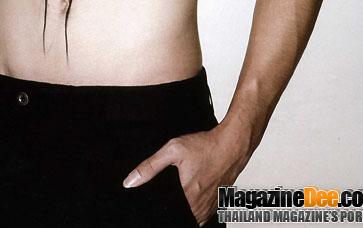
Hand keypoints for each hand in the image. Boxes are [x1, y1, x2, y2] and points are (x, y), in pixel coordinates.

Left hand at [122, 121, 251, 225]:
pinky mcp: (217, 204)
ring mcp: (210, 207)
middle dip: (171, 208)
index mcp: (187, 196)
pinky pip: (203, 216)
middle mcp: (200, 207)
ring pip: (193, 219)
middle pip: (181, 216)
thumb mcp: (173, 150)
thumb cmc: (206, 146)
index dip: (159, 209)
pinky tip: (190, 196)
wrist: (232, 144)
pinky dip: (195, 210)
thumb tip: (130, 182)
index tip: (158, 201)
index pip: (167, 213)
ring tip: (181, 193)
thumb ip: (150, 166)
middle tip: (169, 194)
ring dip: (185, 210)